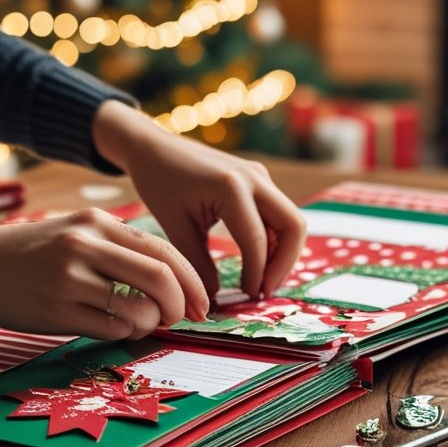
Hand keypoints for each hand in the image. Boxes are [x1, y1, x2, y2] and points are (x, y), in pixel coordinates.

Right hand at [0, 209, 208, 339]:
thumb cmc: (31, 252)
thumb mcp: (75, 230)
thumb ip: (118, 246)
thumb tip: (171, 277)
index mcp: (97, 222)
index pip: (163, 250)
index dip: (191, 279)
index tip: (200, 300)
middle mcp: (86, 246)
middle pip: (159, 277)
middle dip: (181, 303)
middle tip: (183, 317)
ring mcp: (70, 279)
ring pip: (138, 309)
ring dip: (152, 323)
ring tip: (143, 323)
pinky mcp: (56, 311)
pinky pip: (112, 329)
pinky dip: (127, 334)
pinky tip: (120, 329)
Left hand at [92, 101, 306, 300]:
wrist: (154, 146)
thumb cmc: (159, 182)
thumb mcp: (175, 226)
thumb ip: (197, 264)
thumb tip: (213, 300)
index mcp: (232, 187)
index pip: (257, 241)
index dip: (257, 275)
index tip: (247, 298)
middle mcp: (255, 178)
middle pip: (293, 227)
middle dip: (284, 264)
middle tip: (263, 292)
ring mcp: (260, 176)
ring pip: (290, 221)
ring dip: (281, 253)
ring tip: (260, 281)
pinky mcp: (258, 179)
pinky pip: (278, 214)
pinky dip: (274, 240)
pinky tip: (257, 261)